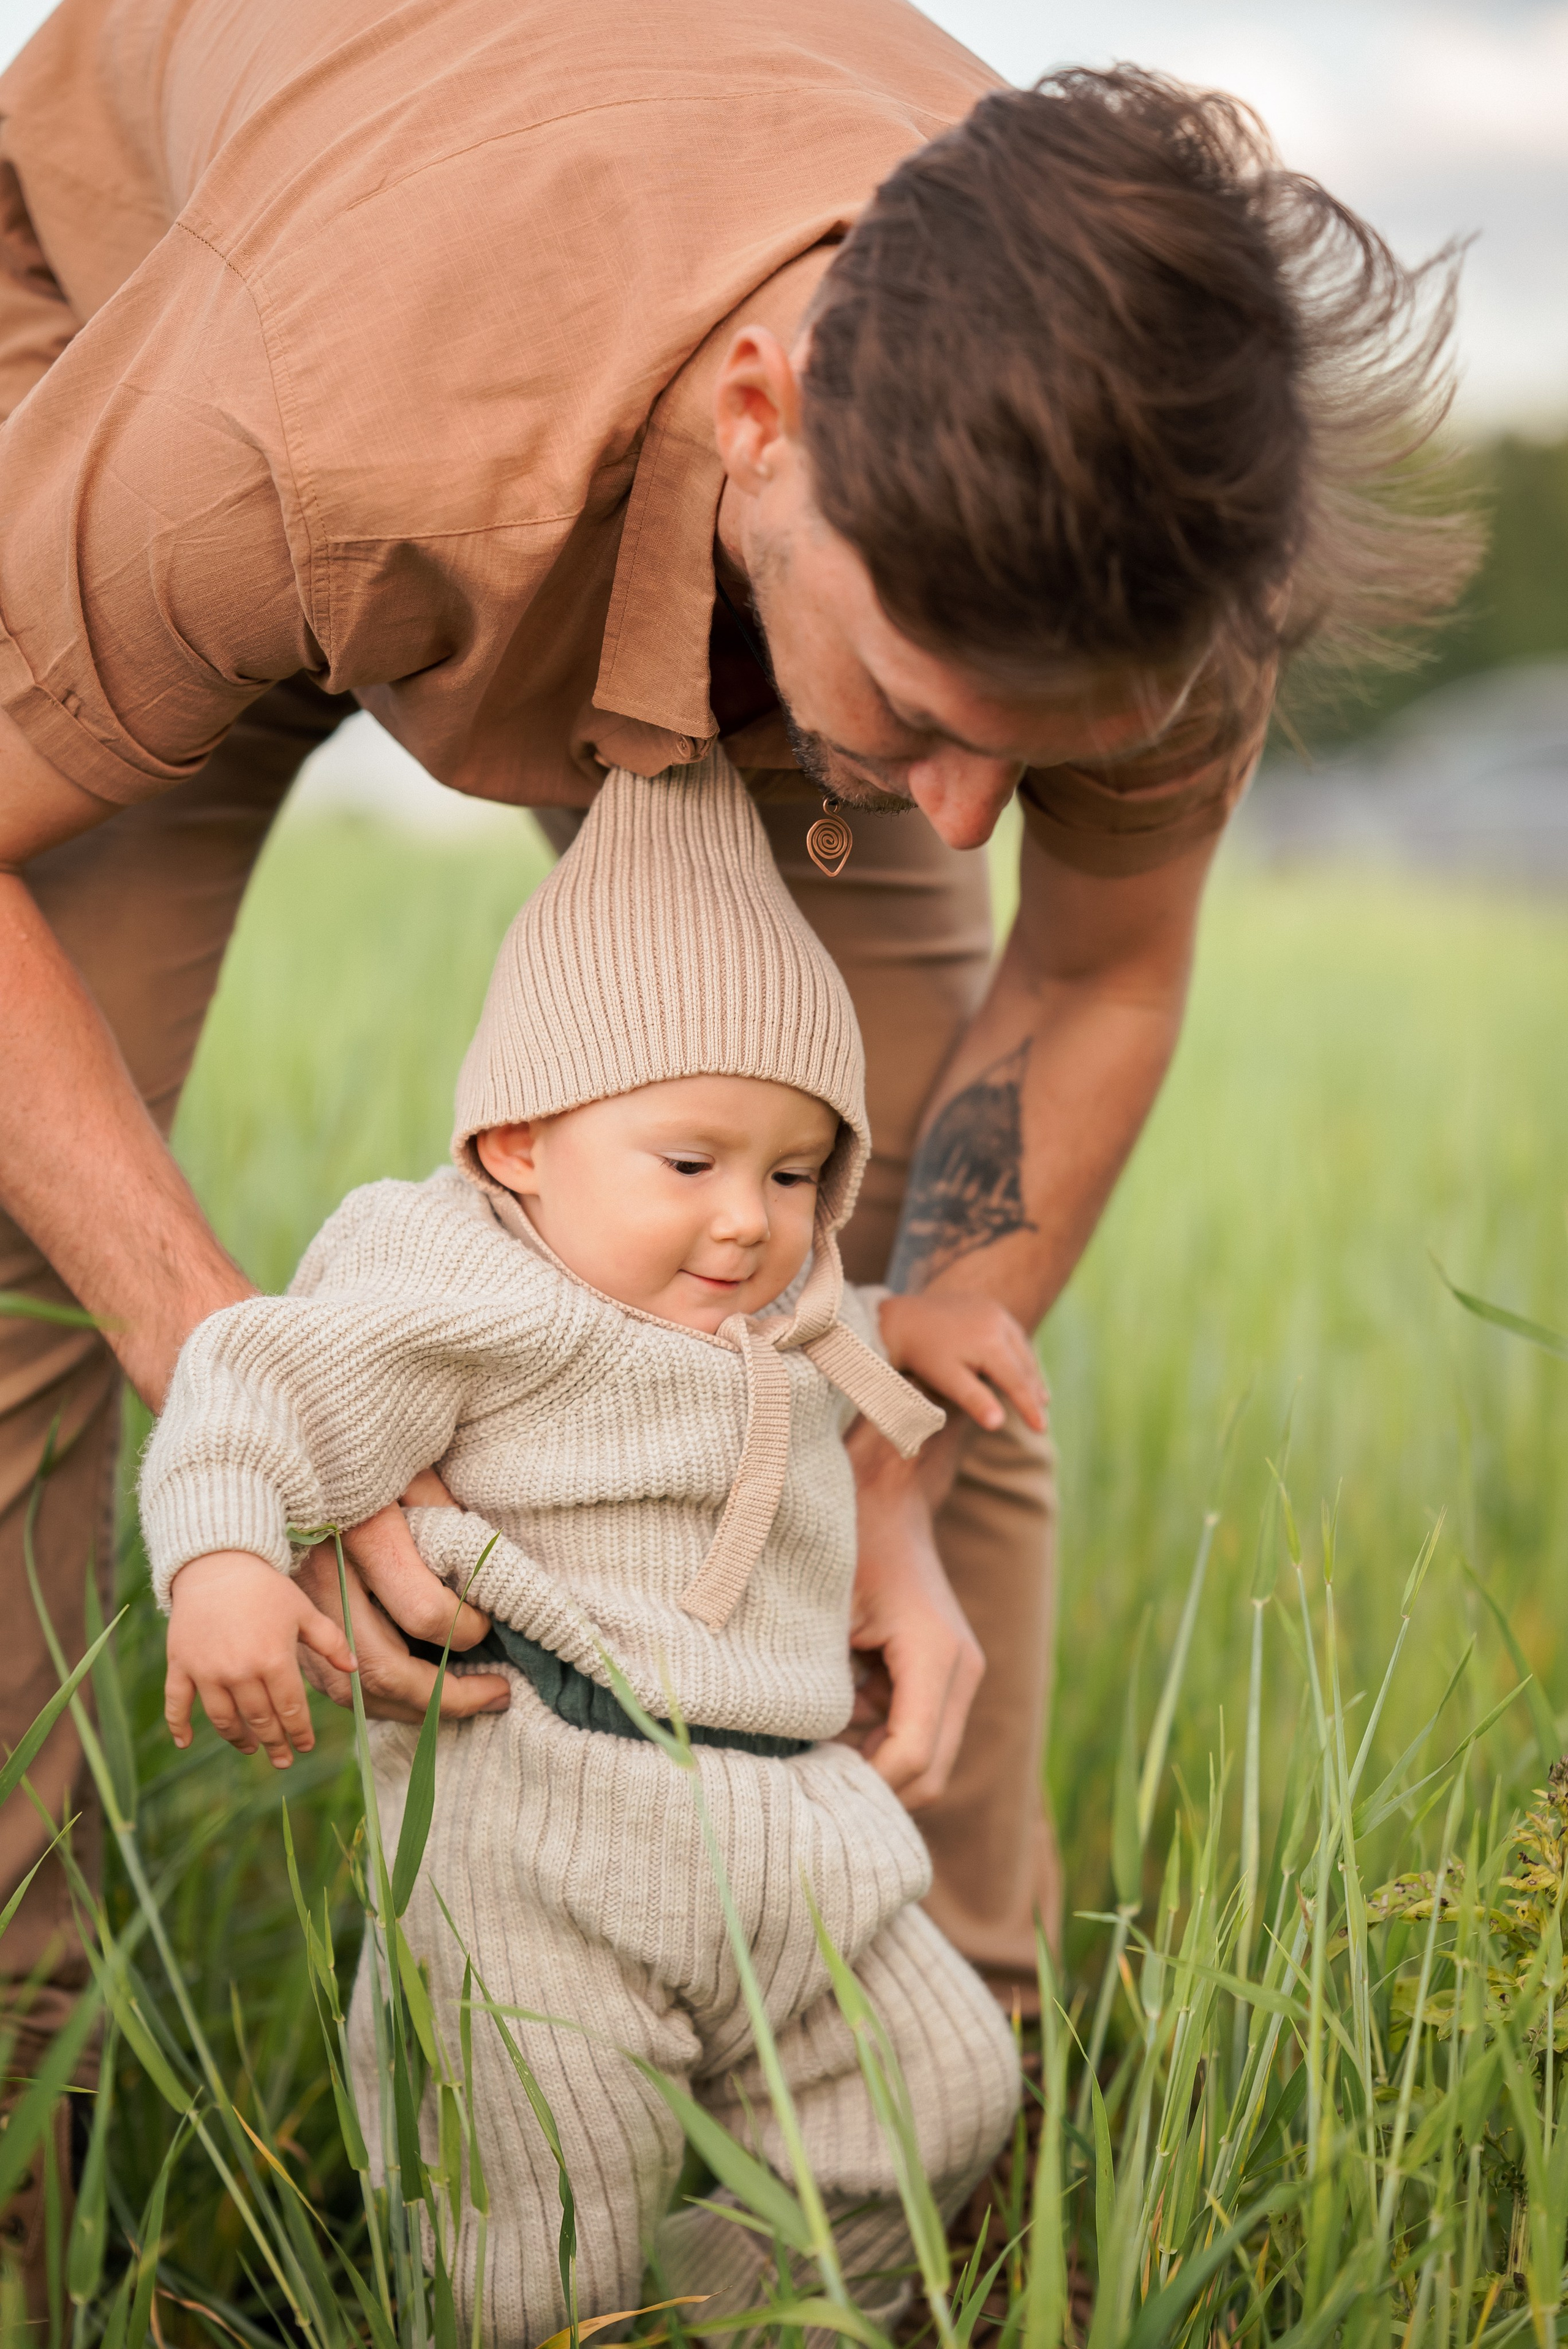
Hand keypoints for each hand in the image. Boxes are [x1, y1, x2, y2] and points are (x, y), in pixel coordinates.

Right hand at [165, 1551, 358, 1768]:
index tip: (306, 1745)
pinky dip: (178, 1726)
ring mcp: (207, 1672)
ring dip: (238, 1739)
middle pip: (259, 1720)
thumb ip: (329, 1641)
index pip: (290, 1709)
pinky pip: (177, 1703)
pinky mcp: (180, 1665)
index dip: (299, 1732)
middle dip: (274, 1743)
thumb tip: (353, 1669)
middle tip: (282, 1759)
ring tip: (250, 1748)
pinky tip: (185, 1742)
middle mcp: (240, 1672)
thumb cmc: (266, 1588)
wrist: (217, 1563)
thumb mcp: (303, 1610)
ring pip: (223, 1719)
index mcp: (274, 1660)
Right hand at [292, 1476, 510, 1724]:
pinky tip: (415, 1694)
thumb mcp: (410, 1472)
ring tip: (462, 1704)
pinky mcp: (292, 1627)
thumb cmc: (355, 1463)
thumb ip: (446, 1512)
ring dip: (410, 1711)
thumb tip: (483, 1567)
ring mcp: (301, 1612)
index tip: (489, 1623)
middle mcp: (325, 1583)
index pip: (424, 1613)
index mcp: (363, 1538)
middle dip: (445, 1699)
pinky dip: (378, 1699)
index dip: (466, 1629)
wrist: (274, 1468)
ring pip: (352, 1692)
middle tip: (497, 1695)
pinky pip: (334, 1683)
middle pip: (383, 1672)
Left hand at [842, 1421, 983, 1808]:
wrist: (885, 1493)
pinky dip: (880, 1738)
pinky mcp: (948, 1672)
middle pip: (931, 1774)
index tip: (815, 1781)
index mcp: (934, 1655)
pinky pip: (920, 1731)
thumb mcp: (826, 1617)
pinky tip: (838, 1713)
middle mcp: (962, 1670)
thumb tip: (809, 1758)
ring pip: (929, 1760)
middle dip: (876, 1786)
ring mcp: (960, 1672)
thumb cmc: (849, 1544)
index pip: (913, 1758)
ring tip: (821, 1738)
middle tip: (815, 1781)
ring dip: (877, 1762)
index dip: (866, 1784)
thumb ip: (823, 1688)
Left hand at [879, 1291, 1047, 1434]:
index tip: (1041, 1429)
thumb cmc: (923, 1355)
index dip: (1030, 1407)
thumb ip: (975, 1401)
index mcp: (990, 1343)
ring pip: (1020, 1346)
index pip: (1017, 1382)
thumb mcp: (948, 1381)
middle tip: (1043, 1412)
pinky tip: (1018, 1363)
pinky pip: (1009, 1331)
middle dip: (1034, 1389)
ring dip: (1029, 1369)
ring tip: (1038, 1392)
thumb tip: (999, 1424)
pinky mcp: (986, 1303)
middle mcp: (998, 1322)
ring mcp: (993, 1309)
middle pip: (1023, 1363)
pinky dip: (1017, 1351)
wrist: (900, 1320)